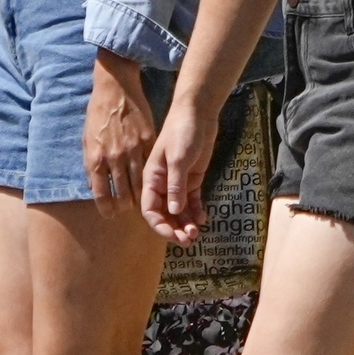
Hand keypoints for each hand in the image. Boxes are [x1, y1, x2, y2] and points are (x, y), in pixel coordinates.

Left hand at [83, 51, 158, 209]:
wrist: (114, 87)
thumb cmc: (97, 114)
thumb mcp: (87, 139)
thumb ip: (91, 164)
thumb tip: (95, 186)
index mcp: (95, 158)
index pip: (102, 195)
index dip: (107, 209)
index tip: (111, 214)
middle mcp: (113, 157)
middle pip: (123, 193)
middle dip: (125, 206)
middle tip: (127, 209)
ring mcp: (132, 149)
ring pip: (139, 183)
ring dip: (140, 195)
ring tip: (140, 199)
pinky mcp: (147, 140)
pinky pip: (150, 165)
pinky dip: (151, 176)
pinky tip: (151, 181)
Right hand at [142, 88, 216, 240]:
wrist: (197, 113)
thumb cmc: (182, 132)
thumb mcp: (178, 158)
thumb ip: (175, 185)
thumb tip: (173, 212)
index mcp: (151, 179)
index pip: (149, 209)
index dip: (159, 226)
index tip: (173, 236)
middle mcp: (162, 184)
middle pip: (164, 214)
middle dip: (174, 229)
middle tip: (189, 240)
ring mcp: (177, 182)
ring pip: (178, 210)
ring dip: (186, 224)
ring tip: (197, 234)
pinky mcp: (192, 179)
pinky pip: (191, 201)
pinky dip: (196, 212)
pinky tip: (203, 219)